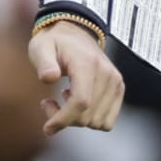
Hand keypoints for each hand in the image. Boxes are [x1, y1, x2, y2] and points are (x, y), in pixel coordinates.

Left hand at [28, 20, 123, 134]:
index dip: (63, 119)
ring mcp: (116, 82)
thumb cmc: (53, 43)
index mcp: (87, 64)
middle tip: (48, 103)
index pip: (81, 101)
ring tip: (63, 99)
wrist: (75, 32)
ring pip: (97, 122)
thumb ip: (43, 62)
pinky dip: (90, 119)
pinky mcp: (119, 89)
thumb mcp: (40, 48)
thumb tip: (48, 77)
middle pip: (87, 116)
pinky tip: (77, 102)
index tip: (47, 128)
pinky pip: (107, 122)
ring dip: (76, 119)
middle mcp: (107, 74)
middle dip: (64, 118)